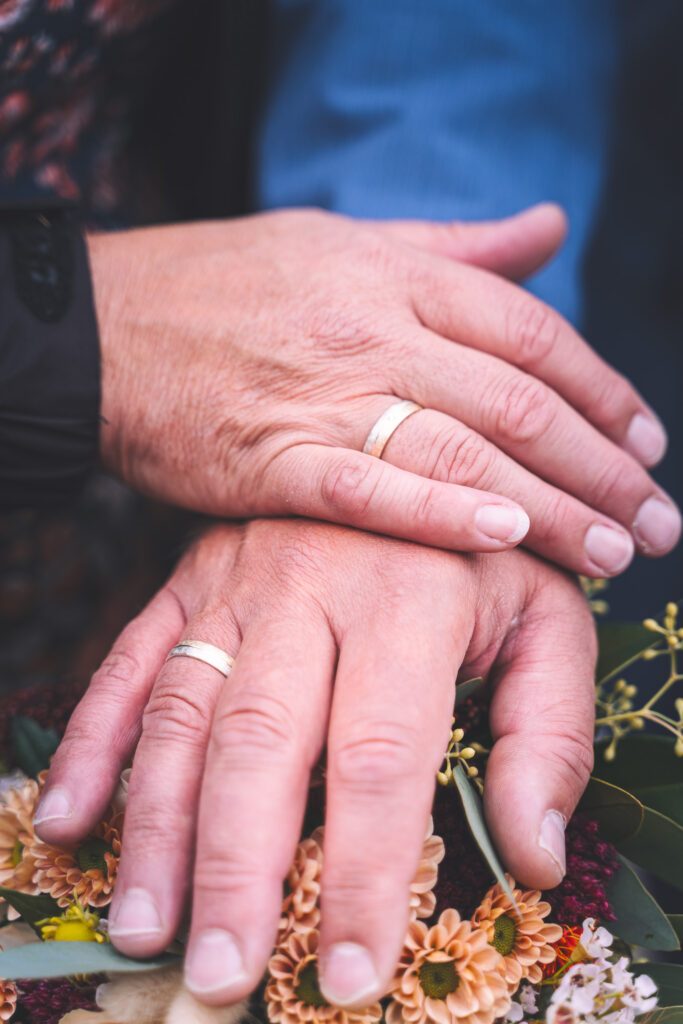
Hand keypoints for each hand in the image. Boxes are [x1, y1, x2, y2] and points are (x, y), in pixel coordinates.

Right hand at [36, 520, 596, 1007]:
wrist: (411, 448)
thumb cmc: (489, 553)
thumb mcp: (550, 620)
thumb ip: (551, 734)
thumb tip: (533, 856)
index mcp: (411, 595)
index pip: (382, 756)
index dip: (365, 873)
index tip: (350, 971)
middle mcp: (311, 583)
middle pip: (263, 739)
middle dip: (240, 866)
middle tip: (223, 971)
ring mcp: (236, 578)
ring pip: (184, 708)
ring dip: (158, 823)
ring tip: (147, 922)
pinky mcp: (188, 579)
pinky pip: (129, 660)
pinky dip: (95, 741)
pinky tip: (72, 818)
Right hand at [89, 205, 678, 576]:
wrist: (102, 325)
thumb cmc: (225, 282)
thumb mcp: (343, 238)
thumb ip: (454, 243)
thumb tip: (548, 227)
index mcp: (395, 272)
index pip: (531, 332)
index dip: (602, 390)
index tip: (648, 441)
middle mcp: (372, 328)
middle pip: (517, 402)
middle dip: (600, 466)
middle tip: (656, 520)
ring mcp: (323, 395)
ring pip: (462, 453)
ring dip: (550, 508)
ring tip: (613, 553)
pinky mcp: (273, 459)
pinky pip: (371, 491)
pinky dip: (442, 516)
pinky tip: (506, 542)